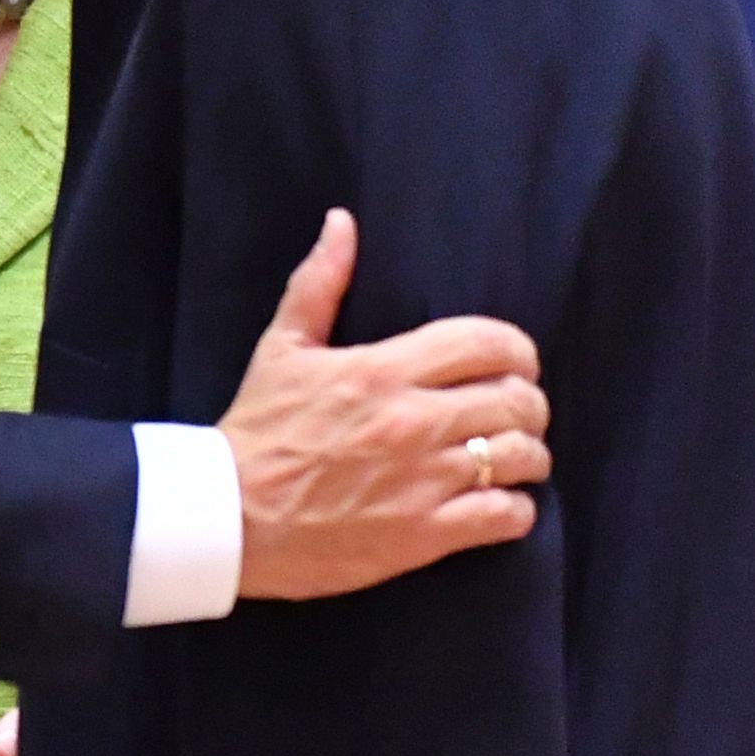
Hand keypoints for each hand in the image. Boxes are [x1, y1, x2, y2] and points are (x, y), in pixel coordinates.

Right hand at [222, 210, 551, 601]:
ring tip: (509, 457)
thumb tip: (342, 222)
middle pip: (518, 401)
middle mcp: (413, 421)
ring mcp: (425, 480)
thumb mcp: (281, 348)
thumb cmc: (259, 429)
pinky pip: (509, 515)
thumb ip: (319, 284)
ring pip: (522, 457)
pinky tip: (496, 502)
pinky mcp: (428, 533)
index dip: (516, 349)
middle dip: (526, 403)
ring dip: (526, 455)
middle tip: (510, 411)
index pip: (487, 343)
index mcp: (382, 370)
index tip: (511, 362)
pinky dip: (514, 507)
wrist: (230, 516)